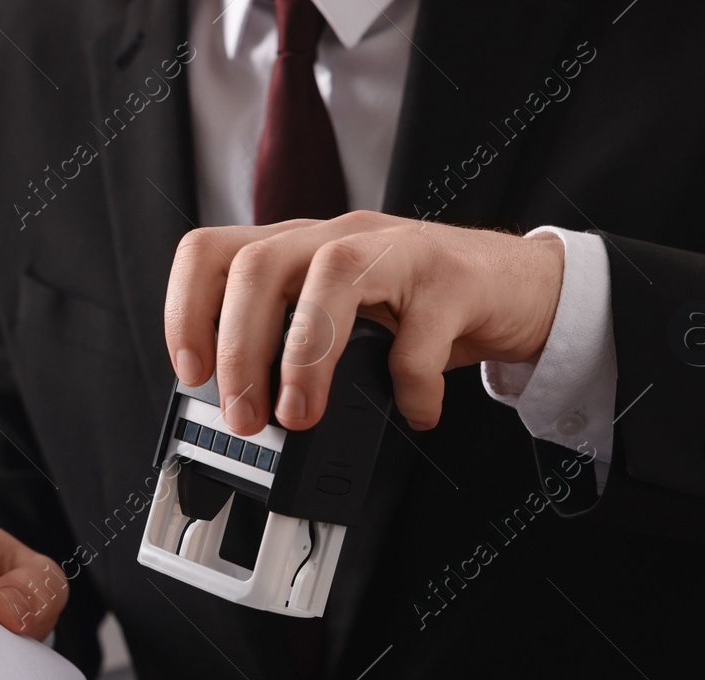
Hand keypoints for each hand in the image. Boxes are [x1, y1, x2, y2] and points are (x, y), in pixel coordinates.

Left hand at [163, 211, 564, 432]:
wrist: (518, 287)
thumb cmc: (418, 306)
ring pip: (330, 275)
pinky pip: (419, 334)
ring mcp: (398, 251)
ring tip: (302, 415)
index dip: (186, 310)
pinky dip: (409, 386)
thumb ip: (291, 350)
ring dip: (304, 357)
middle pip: (259, 265)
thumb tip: (242, 413)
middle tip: (246, 417)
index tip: (192, 373)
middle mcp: (339, 238)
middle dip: (239, 349)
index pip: (212, 252)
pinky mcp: (453, 281)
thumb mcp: (340, 321)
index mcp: (298, 249)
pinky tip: (414, 412)